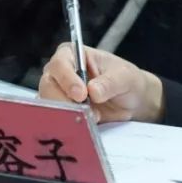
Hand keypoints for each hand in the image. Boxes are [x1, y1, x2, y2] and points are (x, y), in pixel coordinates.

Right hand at [38, 43, 163, 124]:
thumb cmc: (126, 80)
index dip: (67, 79)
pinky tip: (83, 127)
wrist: (132, 100)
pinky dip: (68, 124)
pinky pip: (56, 120)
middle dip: (64, 101)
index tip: (81, 94)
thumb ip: (110, 82)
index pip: (60, 64)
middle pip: (48, 86)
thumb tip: (93, 91)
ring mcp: (58, 94)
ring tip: (89, 118)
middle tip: (84, 111)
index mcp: (73, 55)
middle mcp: (60, 73)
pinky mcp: (61, 112)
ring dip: (67, 114)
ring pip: (49, 105)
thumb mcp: (124, 77)